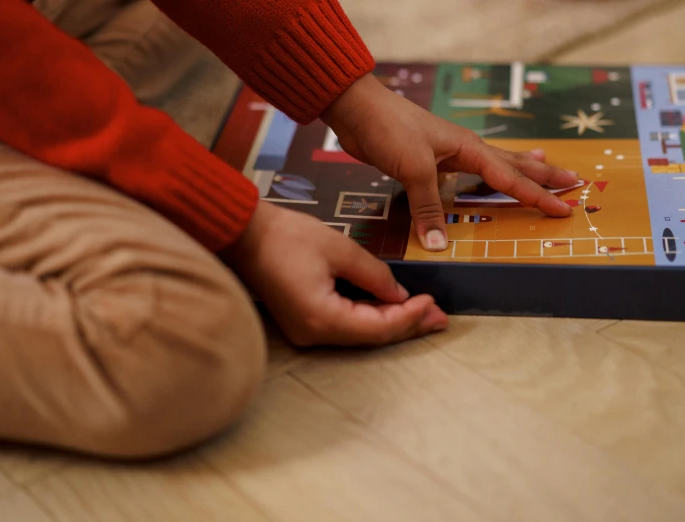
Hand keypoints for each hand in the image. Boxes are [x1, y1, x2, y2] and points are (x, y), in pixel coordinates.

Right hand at [221, 201, 448, 346]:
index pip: (377, 328)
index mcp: (321, 318)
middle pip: (371, 337)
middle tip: (440, 319)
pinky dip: (370, 317)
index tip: (433, 301)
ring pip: (360, 334)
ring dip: (392, 323)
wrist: (244, 234)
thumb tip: (400, 295)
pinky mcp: (304, 321)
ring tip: (425, 315)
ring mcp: (306, 331)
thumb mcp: (340, 249)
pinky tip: (391, 309)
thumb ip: (375, 275)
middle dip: (408, 326)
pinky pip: (345, 326)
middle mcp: (313, 334)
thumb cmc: (286, 237)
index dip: (409, 317)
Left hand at [321, 74, 578, 251]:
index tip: (566, 207)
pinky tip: (482, 178)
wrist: (358, 111)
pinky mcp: (429, 160)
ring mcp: (448, 153)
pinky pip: (465, 172)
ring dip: (519, 170)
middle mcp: (464, 149)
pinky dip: (482, 177)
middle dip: (543, 175)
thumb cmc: (390, 131)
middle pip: (513, 164)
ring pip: (493, 164)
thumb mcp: (413, 170)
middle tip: (573, 181)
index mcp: (469, 149)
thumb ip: (428, 207)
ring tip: (544, 168)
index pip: (511, 178)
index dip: (538, 195)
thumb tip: (439, 245)